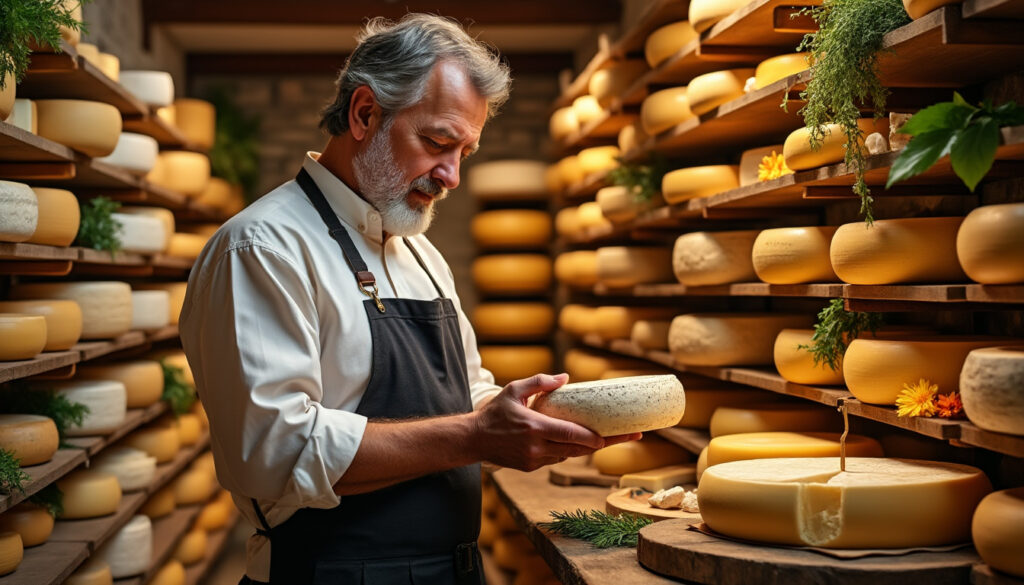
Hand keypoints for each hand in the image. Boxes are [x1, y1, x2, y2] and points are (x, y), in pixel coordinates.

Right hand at [472, 373, 640, 470]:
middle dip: (605, 443)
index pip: (572, 435)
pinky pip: (556, 458)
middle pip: (578, 449)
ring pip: (568, 455)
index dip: (594, 438)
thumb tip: (565, 378)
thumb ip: (539, 382)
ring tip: (609, 438)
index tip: (612, 436)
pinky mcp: (531, 467)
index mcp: (535, 427)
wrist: (473, 439)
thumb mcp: (514, 390)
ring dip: (586, 448)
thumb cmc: (494, 412)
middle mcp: (537, 447)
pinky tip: (574, 442)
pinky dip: (566, 450)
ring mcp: (534, 460)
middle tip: (632, 437)